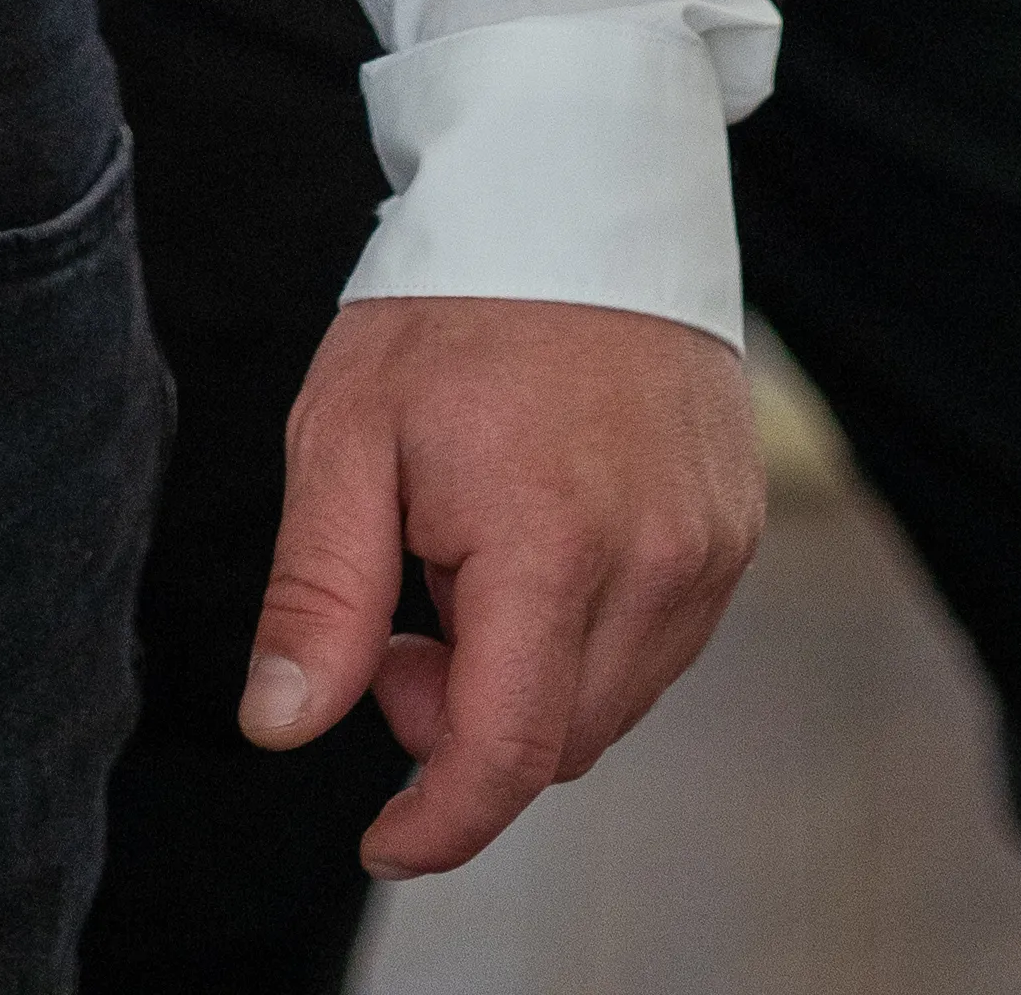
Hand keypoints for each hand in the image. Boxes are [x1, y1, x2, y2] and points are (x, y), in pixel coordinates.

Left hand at [240, 295, 763, 880]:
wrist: (574, 183)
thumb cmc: (450, 301)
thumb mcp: (346, 431)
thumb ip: (320, 596)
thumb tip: (282, 727)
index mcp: (551, 542)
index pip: (506, 753)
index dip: (438, 820)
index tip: (382, 838)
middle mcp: (657, 562)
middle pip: (557, 740)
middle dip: (461, 722)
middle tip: (397, 623)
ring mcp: (712, 548)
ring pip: (611, 702)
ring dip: (524, 677)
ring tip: (460, 555)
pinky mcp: (738, 529)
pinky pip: (657, 644)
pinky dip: (583, 635)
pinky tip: (532, 539)